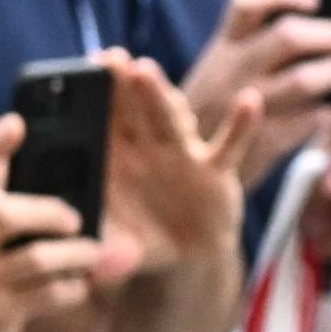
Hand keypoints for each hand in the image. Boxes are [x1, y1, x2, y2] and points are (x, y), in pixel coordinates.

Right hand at [0, 115, 134, 331]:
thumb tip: (9, 155)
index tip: (16, 123)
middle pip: (6, 216)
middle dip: (50, 212)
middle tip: (73, 219)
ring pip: (37, 259)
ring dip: (75, 254)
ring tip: (90, 252)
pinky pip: (49, 295)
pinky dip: (72, 289)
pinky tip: (76, 286)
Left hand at [95, 51, 254, 270]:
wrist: (186, 255)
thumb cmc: (143, 241)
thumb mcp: (117, 248)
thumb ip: (104, 252)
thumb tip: (89, 273)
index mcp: (117, 159)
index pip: (101, 122)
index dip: (92, 99)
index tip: (81, 72)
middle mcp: (147, 149)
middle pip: (132, 111)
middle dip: (120, 84)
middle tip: (109, 58)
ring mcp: (183, 156)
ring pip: (170, 121)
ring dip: (159, 95)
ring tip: (145, 71)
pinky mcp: (216, 172)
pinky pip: (230, 146)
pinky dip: (241, 125)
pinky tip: (249, 101)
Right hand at [184, 0, 330, 172]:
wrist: (184, 171)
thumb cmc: (213, 115)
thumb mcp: (217, 74)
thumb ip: (253, 51)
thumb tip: (313, 28)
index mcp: (221, 49)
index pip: (249, 2)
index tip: (314, 0)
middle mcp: (232, 72)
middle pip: (288, 36)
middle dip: (330, 34)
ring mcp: (248, 107)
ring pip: (305, 79)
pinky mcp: (266, 141)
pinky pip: (311, 117)